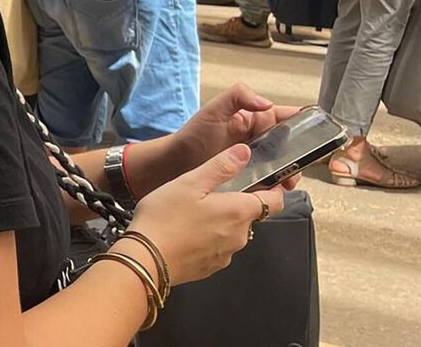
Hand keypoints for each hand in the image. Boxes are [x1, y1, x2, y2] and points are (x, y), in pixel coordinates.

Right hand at [125, 145, 282, 286]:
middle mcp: (240, 235)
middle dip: (235, 205)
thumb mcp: (190, 182)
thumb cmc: (165, 217)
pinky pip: (217, 249)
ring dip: (220, 223)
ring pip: (232, 232)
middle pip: (250, 216)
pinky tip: (185, 234)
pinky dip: (207, 240)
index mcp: (239, 211)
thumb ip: (221, 167)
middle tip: (206, 195)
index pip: (276, 201)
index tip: (258, 182)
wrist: (144, 259)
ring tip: (190, 215)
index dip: (271, 190)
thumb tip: (244, 152)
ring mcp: (227, 255)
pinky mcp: (211, 268)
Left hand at [163, 84, 302, 189]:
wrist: (176, 163)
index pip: (287, 118)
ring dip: (290, 174)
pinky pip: (271, 183)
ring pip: (285, 167)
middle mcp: (260, 140)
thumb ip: (239, 96)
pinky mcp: (251, 179)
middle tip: (298, 165)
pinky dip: (276, 188)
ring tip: (287, 181)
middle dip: (300, 155)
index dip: (304, 123)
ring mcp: (257, 161)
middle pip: (292, 146)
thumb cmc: (193, 134)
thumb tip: (267, 103)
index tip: (318, 131)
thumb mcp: (214, 108)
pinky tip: (274, 191)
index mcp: (256, 120)